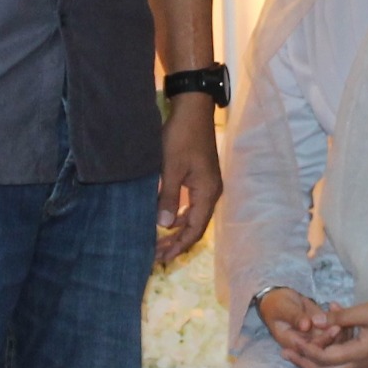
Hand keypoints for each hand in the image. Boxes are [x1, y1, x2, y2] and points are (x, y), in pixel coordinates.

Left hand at [156, 93, 221, 263]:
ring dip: (176, 230)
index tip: (161, 257)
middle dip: (176, 242)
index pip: (194, 229)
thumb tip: (163, 225)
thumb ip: (168, 197)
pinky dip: (178, 215)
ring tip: (158, 241)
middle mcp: (211, 193)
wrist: (192, 110)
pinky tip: (165, 218)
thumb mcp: (171, 168)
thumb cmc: (181, 137)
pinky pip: (190, 205)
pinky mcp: (200, 178)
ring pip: (192, 216)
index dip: (178, 246)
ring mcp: (206, 185)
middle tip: (156, 255)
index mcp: (207, 193)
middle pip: (195, 226)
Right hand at [257, 287, 341, 362]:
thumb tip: (305, 326)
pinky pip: (333, 329)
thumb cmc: (277, 304)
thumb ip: (294, 317)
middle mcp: (305, 344)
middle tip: (344, 323)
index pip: (312, 348)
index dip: (324, 340)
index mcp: (293, 343)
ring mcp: (314, 337)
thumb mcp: (283, 309)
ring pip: (332, 340)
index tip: (335, 328)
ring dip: (340, 328)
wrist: (279, 300)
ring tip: (340, 311)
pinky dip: (338, 319)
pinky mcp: (321, 330)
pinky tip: (335, 305)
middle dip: (337, 336)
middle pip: (325, 347)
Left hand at [277, 301, 367, 367]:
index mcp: (359, 354)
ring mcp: (364, 363)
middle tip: (284, 353)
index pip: (325, 358)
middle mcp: (360, 364)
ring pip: (332, 367)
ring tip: (296, 347)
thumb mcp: (367, 312)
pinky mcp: (367, 357)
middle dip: (303, 362)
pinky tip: (323, 331)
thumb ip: (341, 317)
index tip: (291, 340)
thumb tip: (316, 320)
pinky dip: (329, 348)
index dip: (306, 350)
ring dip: (313, 357)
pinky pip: (342, 358)